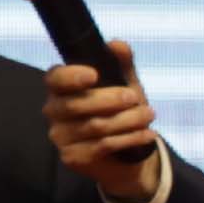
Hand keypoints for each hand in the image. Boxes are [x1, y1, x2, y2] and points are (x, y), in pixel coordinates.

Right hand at [41, 56, 165, 202]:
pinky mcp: (72, 157)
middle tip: (135, 97)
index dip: (71, 76)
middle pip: (76, 105)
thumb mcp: (125, 84)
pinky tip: (147, 134)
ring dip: (127, 120)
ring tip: (149, 115)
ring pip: (94, 126)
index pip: (55, 79)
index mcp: (60, 88)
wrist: (125, 154)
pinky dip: (129, 138)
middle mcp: (54, 111)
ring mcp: (60, 136)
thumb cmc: (120, 111)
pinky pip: (102, 146)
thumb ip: (121, 64)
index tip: (93, 75)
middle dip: (110, 99)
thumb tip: (118, 45)